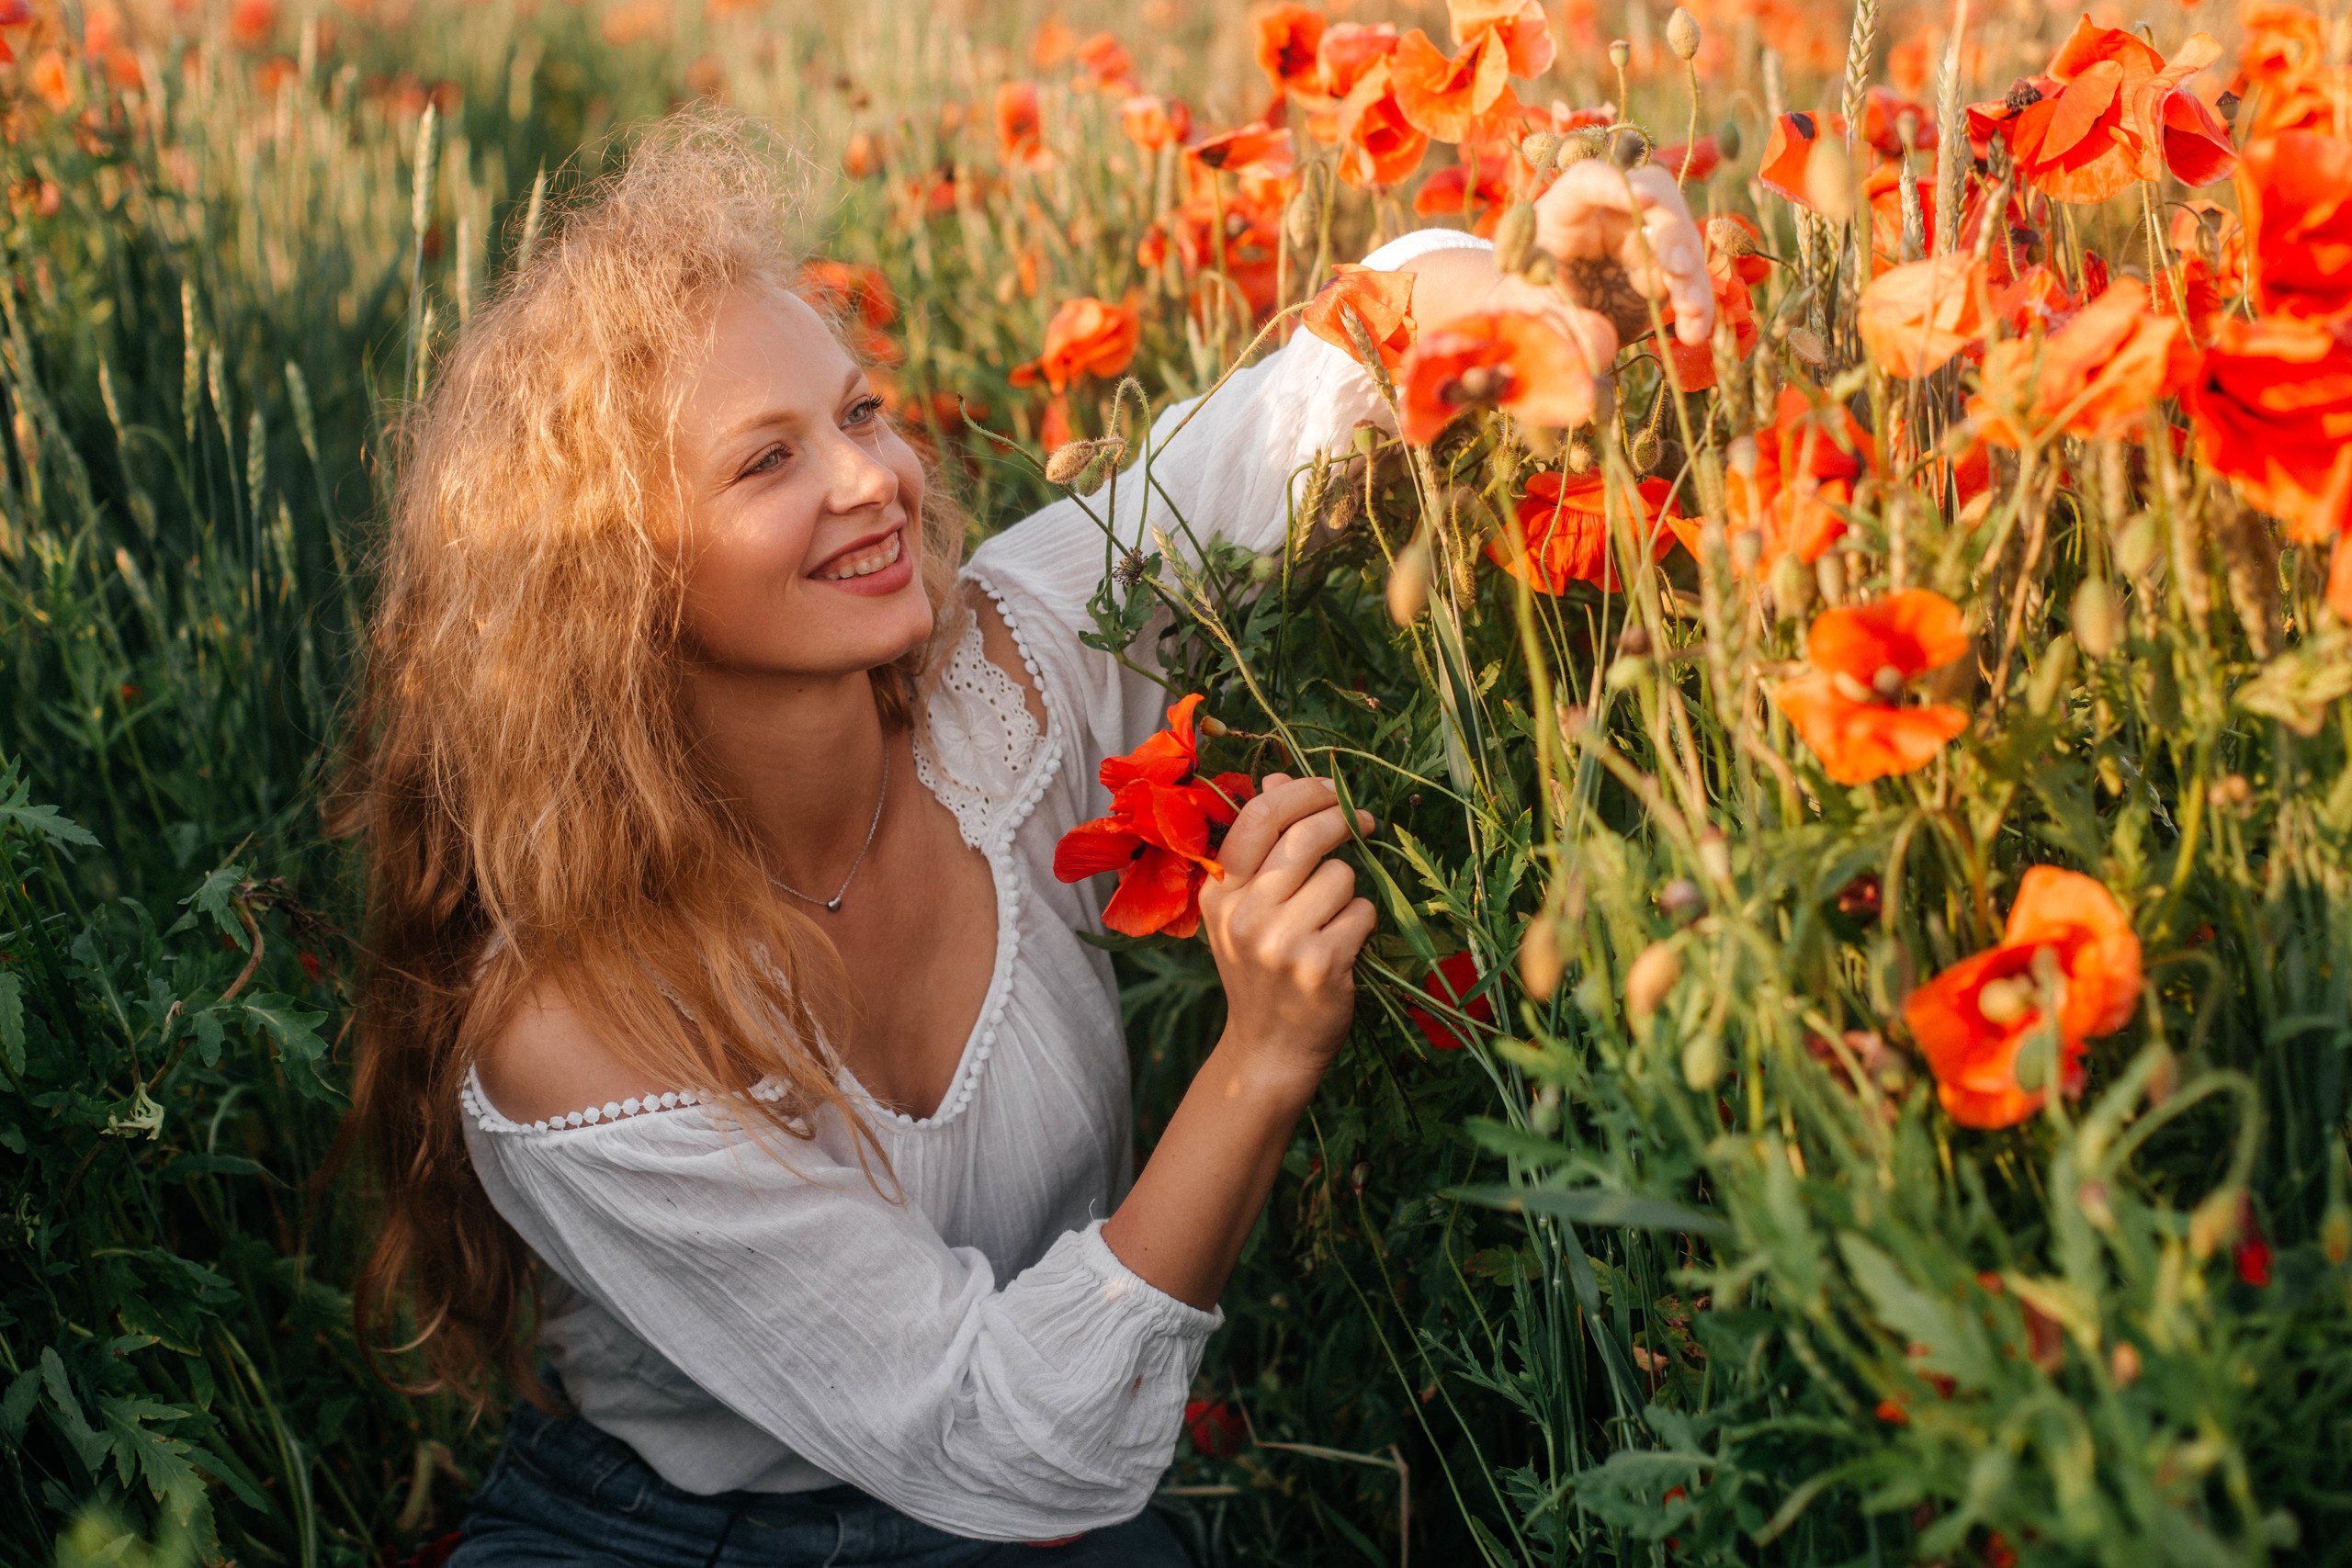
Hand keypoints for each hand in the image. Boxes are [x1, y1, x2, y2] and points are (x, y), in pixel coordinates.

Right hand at [1197, 774, 1377, 1087]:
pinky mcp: (1320, 965)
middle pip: (1305, 836)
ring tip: (1331, 920)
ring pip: (1341, 875)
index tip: (1331, 790)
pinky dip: (1361, 923)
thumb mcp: (1243, 907)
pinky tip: (1343, 947)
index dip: (1302, 791)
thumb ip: (1258, 845)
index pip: (1258, 816)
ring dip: (1348, 889)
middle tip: (1363, 823)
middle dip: (1342, 820)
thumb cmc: (1261, 969)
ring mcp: (1280, 942)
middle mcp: (1242, 915)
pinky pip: (1361, 912)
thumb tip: (1276, 778)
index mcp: (1217, 893)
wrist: (1268, 1048)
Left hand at [1532, 159, 1714, 350]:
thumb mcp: (1525, 308)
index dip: (1616, 185)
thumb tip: (1599, 345)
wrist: (1536, 316)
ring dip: (1692, 278)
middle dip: (1672, 232)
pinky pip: (1687, 281)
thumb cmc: (1522, 298)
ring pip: (1681, 244)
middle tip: (1679, 269)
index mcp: (1564, 210)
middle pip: (1655, 200)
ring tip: (1691, 314)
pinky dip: (1695, 305)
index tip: (1645, 199)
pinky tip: (1694, 333)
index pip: (1588, 181)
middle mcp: (1609, 216)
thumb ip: (1553, 320)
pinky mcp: (1658, 271)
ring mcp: (1639, 241)